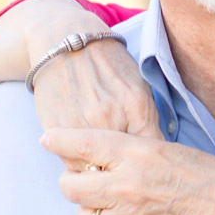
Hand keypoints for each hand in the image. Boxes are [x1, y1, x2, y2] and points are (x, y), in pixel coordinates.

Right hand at [32, 37, 162, 161]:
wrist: (65, 42)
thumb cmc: (108, 66)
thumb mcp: (139, 87)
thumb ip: (148, 121)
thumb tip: (157, 155)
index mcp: (137, 107)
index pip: (152, 153)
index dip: (151, 165)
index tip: (149, 167)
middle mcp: (110, 118)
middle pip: (123, 167)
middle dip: (125, 171)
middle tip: (124, 167)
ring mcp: (82, 125)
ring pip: (95, 171)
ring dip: (99, 170)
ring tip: (101, 158)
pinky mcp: (57, 129)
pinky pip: (71, 163)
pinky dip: (78, 162)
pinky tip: (83, 149)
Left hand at [45, 127, 214, 214]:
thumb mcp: (180, 152)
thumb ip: (141, 155)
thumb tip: (113, 157)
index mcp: (142, 153)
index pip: (84, 143)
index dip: (60, 140)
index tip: (48, 139)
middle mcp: (129, 186)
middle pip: (72, 186)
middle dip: (74, 183)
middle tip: (85, 180)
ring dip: (93, 213)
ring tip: (112, 206)